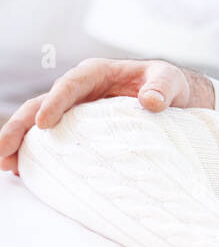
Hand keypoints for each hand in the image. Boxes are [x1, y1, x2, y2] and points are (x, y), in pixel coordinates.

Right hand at [1, 58, 213, 175]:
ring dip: (20, 142)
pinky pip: (52, 140)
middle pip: (41, 105)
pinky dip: (36, 153)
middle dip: (19, 126)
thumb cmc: (167, 85)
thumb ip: (161, 87)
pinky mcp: (78, 130)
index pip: (69, 85)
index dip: (54, 102)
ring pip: (39, 124)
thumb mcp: (170, 80)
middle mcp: (79, 92)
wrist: (174, 100)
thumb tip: (151, 101)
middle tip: (2, 149)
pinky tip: (23, 172)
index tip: (44, 123)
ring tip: (5, 165)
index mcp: (96, 74)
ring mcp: (75, 112)